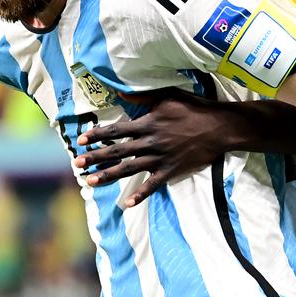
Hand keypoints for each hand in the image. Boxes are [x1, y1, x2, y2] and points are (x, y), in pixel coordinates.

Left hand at [74, 88, 232, 206]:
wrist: (218, 128)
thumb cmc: (193, 109)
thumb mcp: (167, 97)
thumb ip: (142, 97)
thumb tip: (120, 92)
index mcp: (147, 124)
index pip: (115, 131)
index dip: (97, 136)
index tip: (82, 140)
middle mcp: (149, 142)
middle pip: (116, 152)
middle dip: (95, 158)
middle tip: (77, 164)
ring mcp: (159, 158)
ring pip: (129, 169)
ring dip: (108, 176)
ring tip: (90, 182)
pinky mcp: (171, 171)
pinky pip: (153, 185)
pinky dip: (141, 195)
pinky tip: (128, 204)